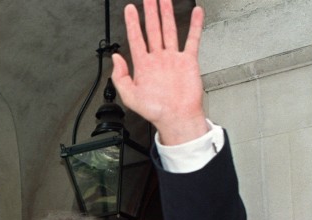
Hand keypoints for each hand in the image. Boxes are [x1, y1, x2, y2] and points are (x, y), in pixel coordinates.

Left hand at [111, 0, 207, 144]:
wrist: (176, 117)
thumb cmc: (154, 111)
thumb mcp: (130, 97)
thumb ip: (121, 77)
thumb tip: (116, 59)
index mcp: (143, 66)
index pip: (136, 38)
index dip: (132, 23)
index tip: (130, 9)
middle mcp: (157, 59)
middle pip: (152, 29)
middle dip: (150, 12)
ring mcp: (172, 58)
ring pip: (169, 30)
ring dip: (166, 13)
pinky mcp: (188, 61)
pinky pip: (192, 39)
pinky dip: (194, 26)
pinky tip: (195, 12)